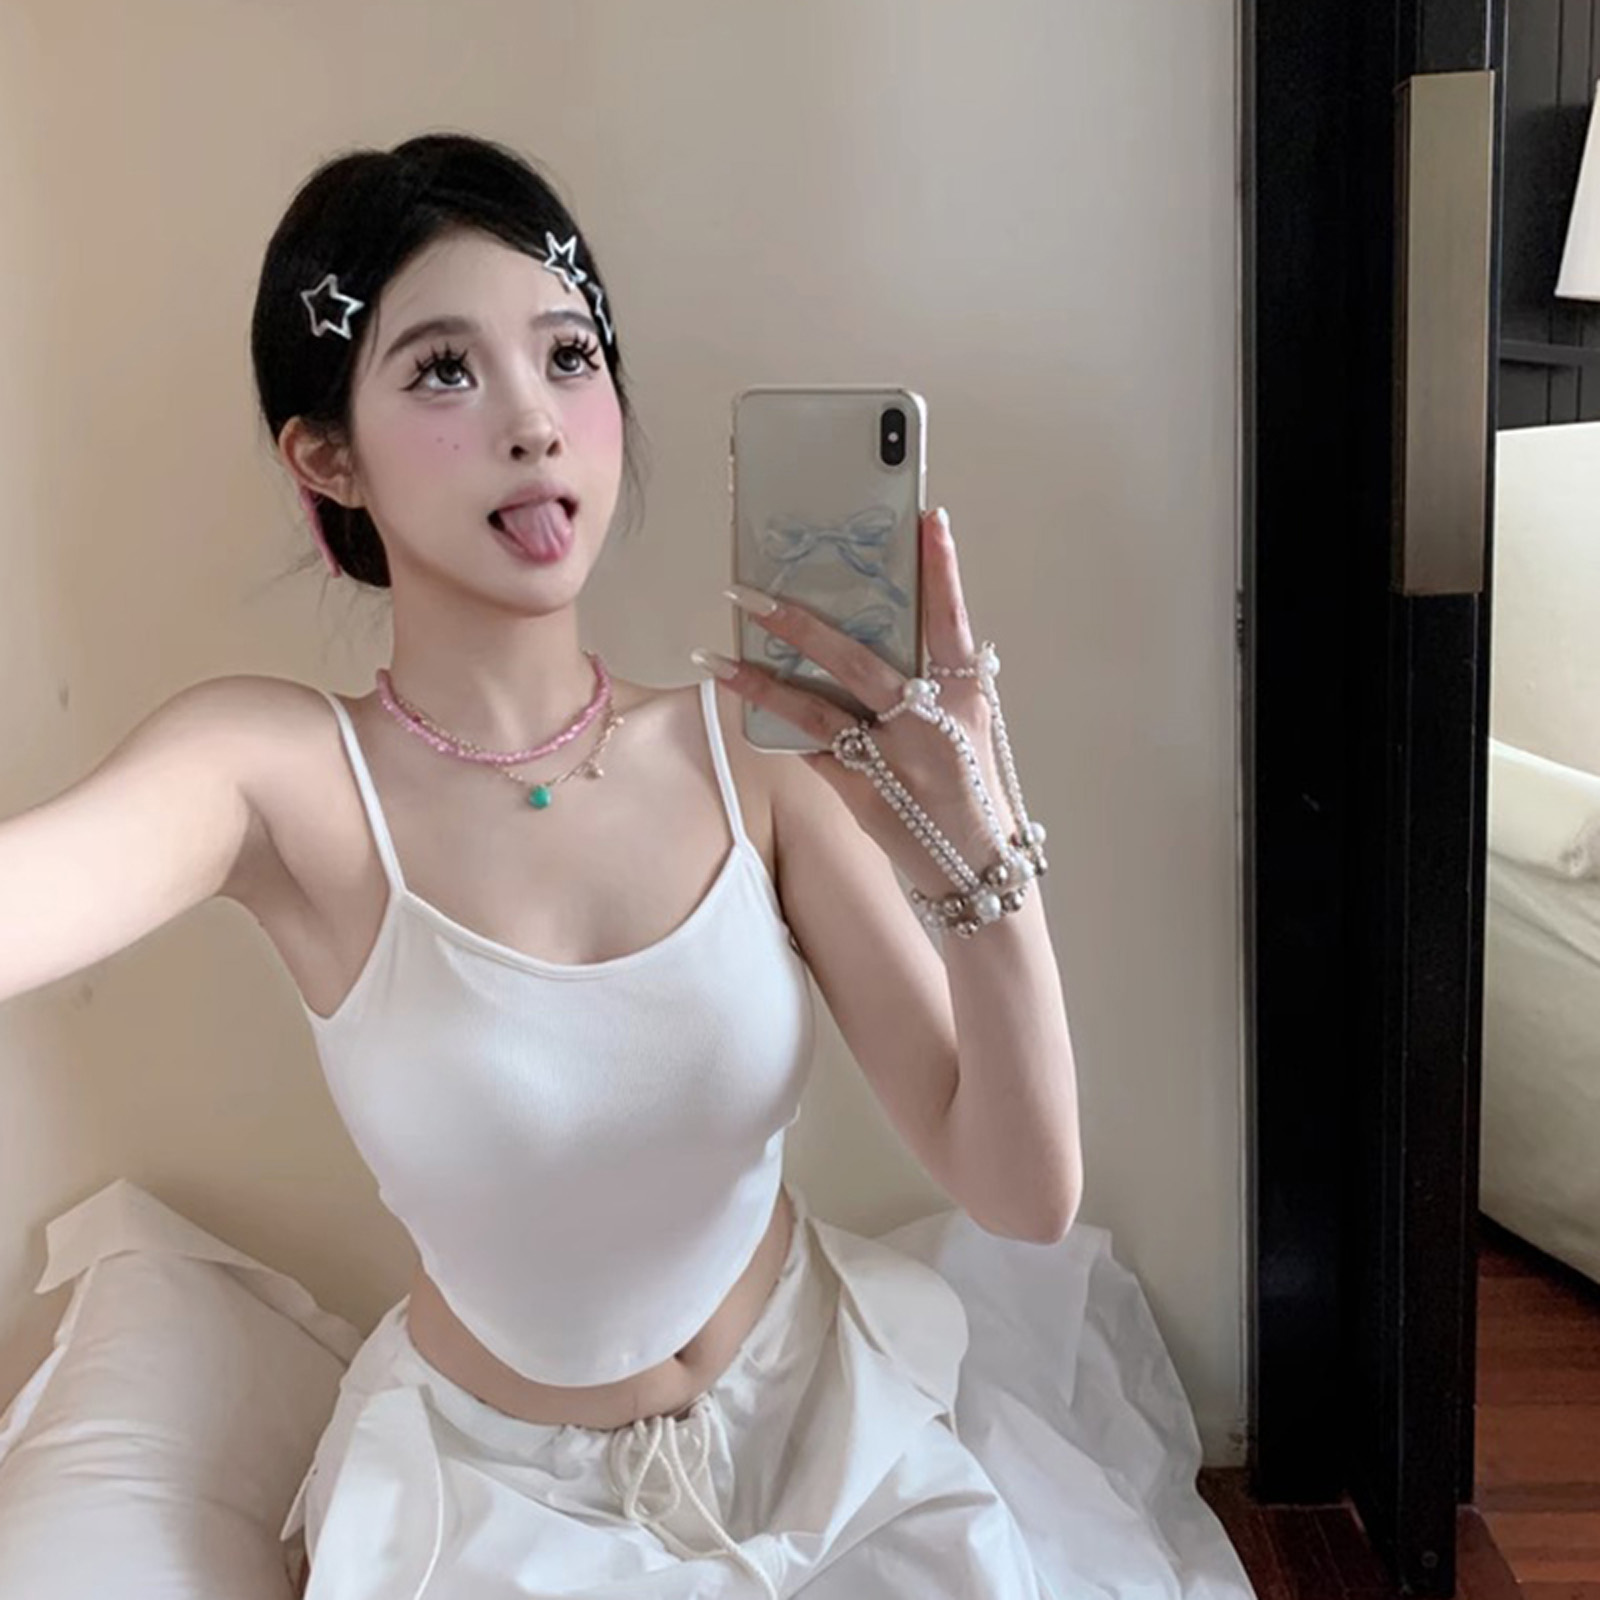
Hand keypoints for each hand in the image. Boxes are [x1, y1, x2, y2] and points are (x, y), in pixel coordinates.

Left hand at [694, 507, 1010, 890]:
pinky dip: (780, 727)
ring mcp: (895, 760)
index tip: (929, 519)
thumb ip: (933, 684)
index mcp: (965, 697)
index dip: (943, 571)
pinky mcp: (865, 794)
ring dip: (761, 681)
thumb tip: (870, 639)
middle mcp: (930, 723)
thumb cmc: (970, 788)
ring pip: (816, 709)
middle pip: (857, 661)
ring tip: (715, 656)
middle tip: (752, 593)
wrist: (977, 866)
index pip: (952, 623)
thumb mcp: (968, 728)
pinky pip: (812, 751)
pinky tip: (744, 703)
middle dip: (800, 623)